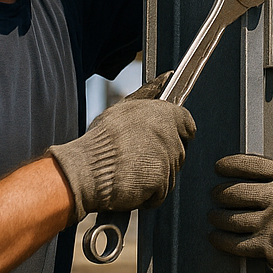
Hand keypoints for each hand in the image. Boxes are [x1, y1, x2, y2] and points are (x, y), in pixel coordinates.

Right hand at [47, 72, 195, 223]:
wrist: (86, 170)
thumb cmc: (101, 141)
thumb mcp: (124, 108)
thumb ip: (149, 93)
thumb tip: (166, 78)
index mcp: (162, 113)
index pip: (187, 123)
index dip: (179, 133)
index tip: (166, 140)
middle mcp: (168, 134)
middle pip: (178, 152)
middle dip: (162, 159)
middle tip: (137, 160)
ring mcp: (167, 158)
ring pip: (170, 174)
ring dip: (154, 178)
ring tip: (131, 173)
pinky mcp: (161, 180)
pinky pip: (161, 192)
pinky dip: (149, 195)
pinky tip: (131, 186)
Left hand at [209, 116, 272, 272]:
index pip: (251, 165)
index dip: (231, 164)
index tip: (219, 166)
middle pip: (236, 191)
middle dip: (220, 192)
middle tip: (214, 193)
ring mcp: (270, 222)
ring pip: (232, 217)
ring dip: (218, 216)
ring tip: (213, 216)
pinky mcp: (269, 247)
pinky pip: (236, 243)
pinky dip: (222, 240)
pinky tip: (216, 238)